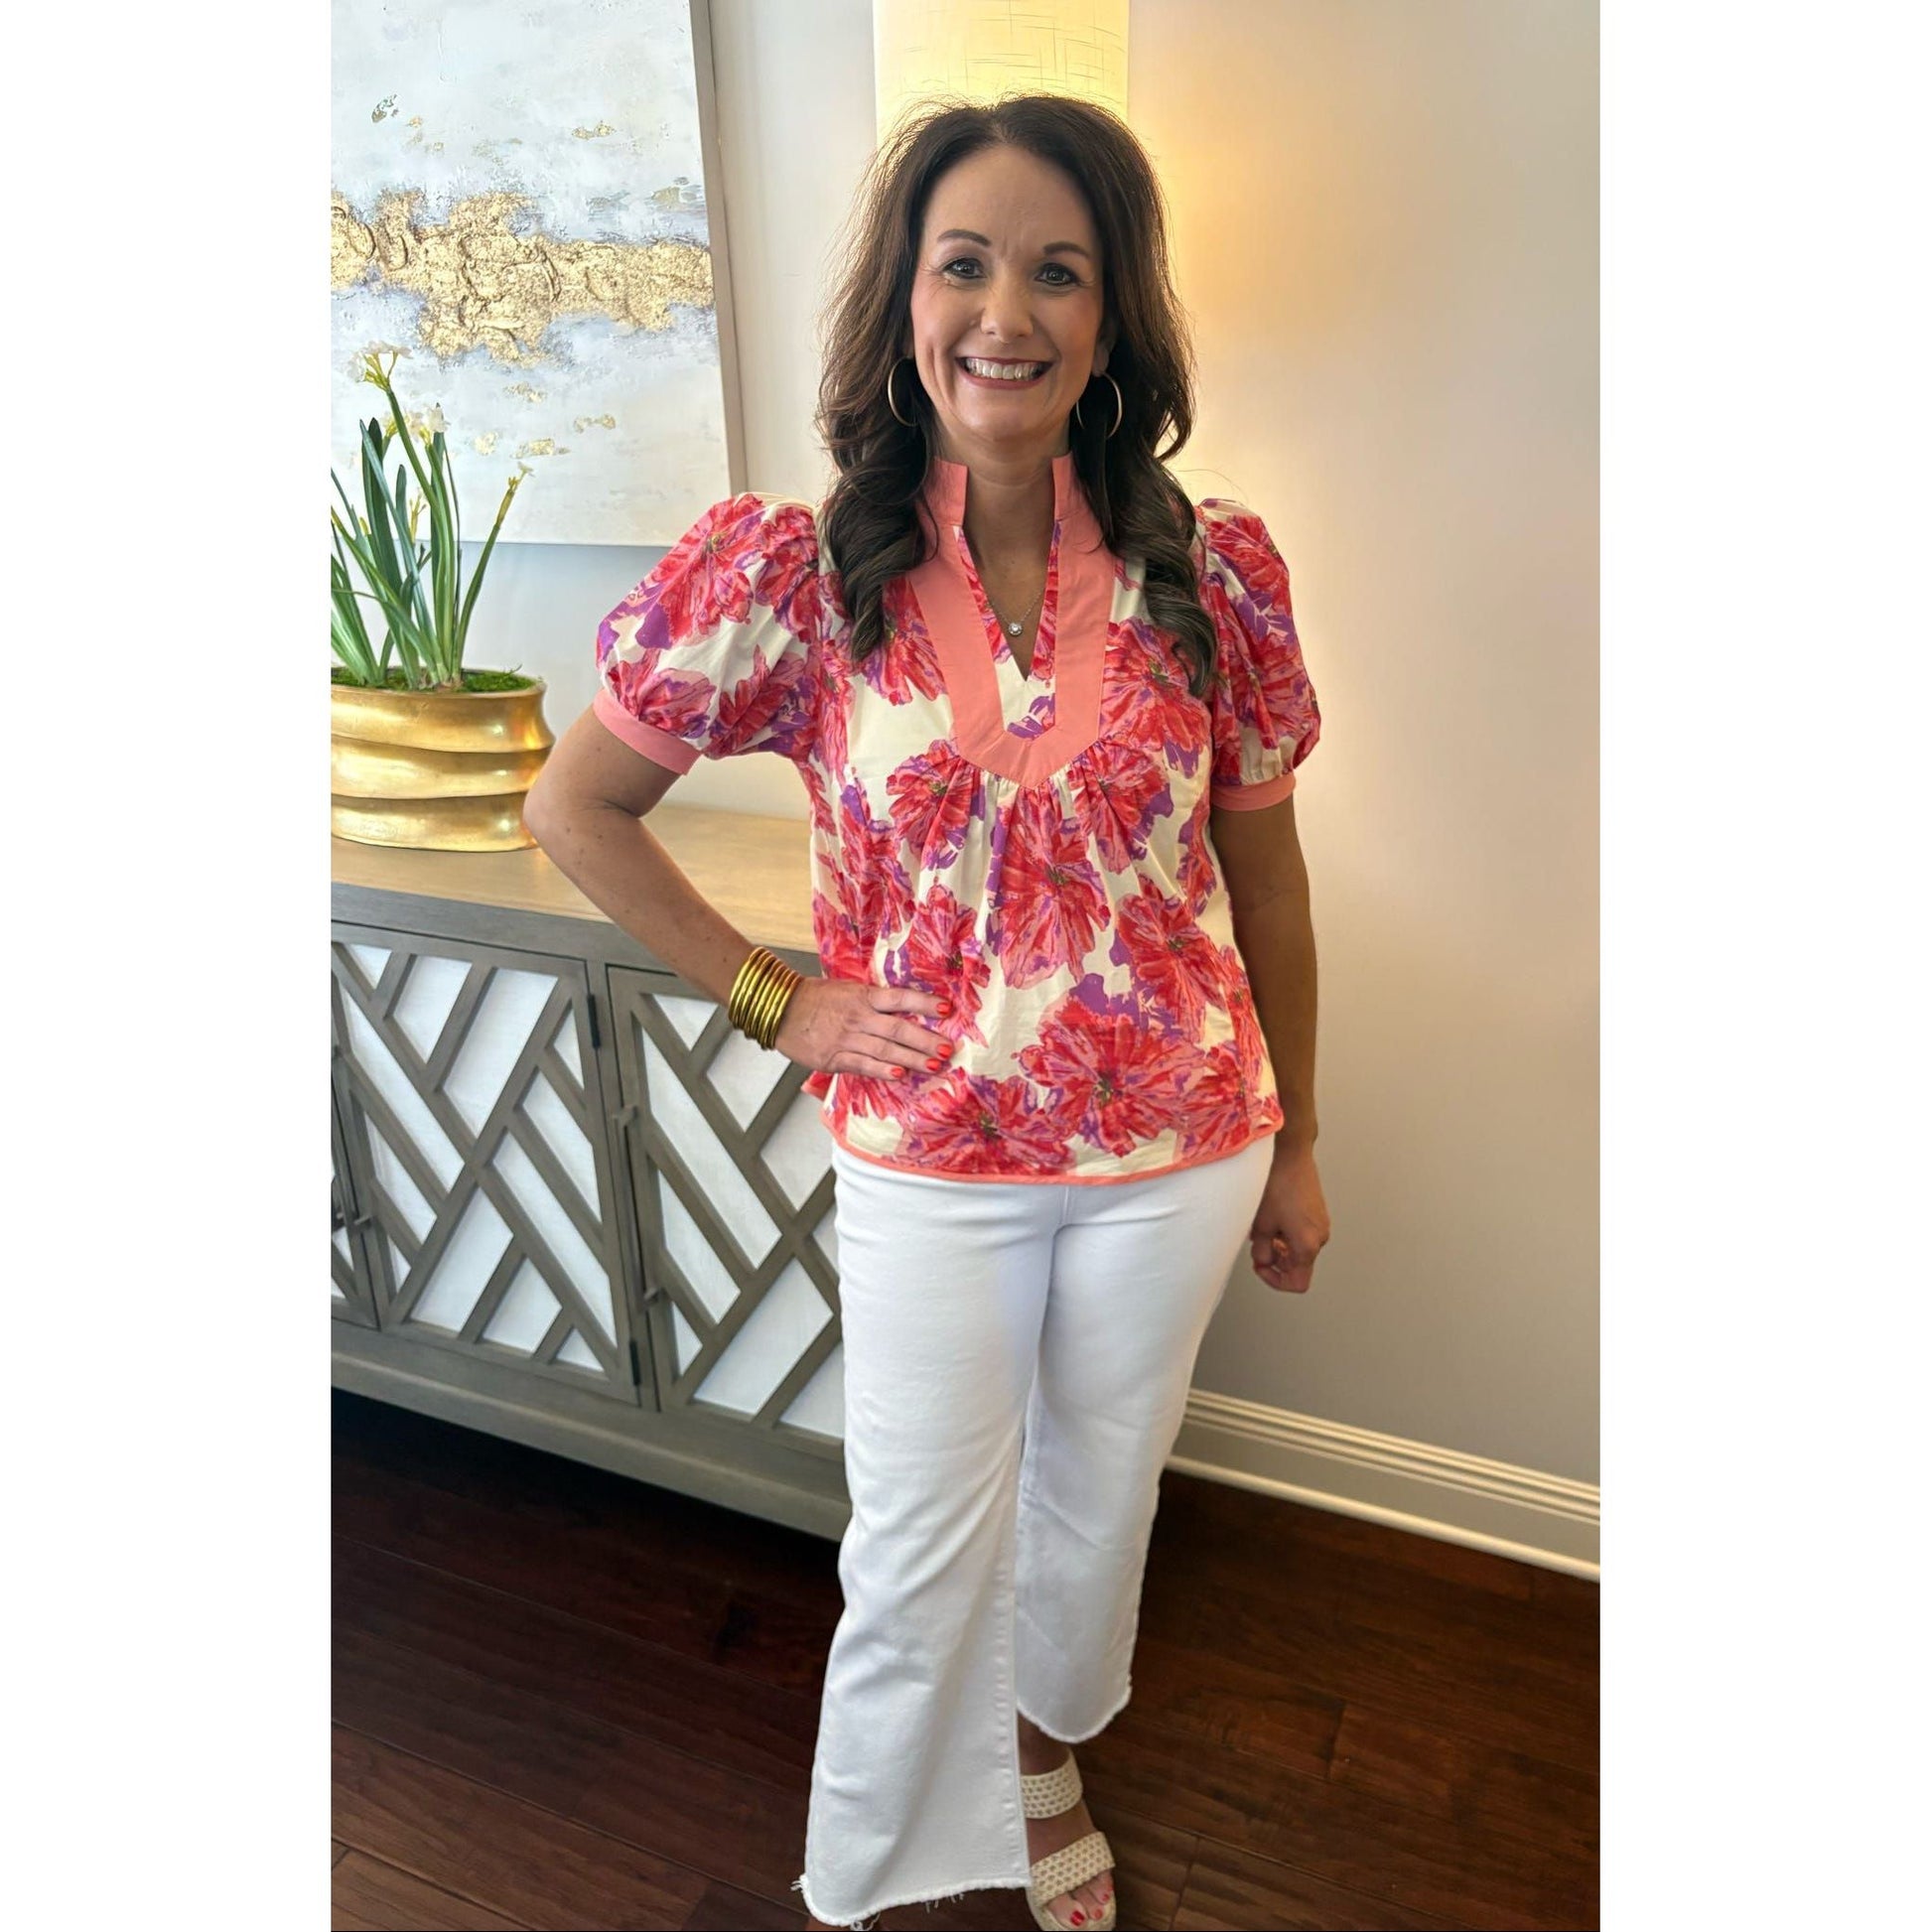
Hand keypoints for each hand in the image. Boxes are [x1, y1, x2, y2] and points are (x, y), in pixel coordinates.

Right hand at [774, 977, 953, 1081]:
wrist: (780, 1010)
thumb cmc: (816, 998)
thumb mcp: (847, 989)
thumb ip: (874, 999)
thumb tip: (904, 1006)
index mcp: (864, 996)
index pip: (900, 997)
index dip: (924, 1002)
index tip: (947, 1009)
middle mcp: (859, 1017)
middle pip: (898, 1028)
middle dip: (925, 1040)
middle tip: (948, 1048)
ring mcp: (847, 1038)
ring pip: (886, 1050)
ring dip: (912, 1059)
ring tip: (934, 1065)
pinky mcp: (835, 1058)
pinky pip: (863, 1065)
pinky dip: (882, 1070)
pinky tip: (900, 1075)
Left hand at [1249, 1141, 1329, 1293]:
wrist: (1290, 1155)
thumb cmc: (1277, 1184)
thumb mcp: (1261, 1224)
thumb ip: (1261, 1250)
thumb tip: (1263, 1259)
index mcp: (1308, 1245)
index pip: (1298, 1283)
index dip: (1276, 1281)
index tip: (1261, 1267)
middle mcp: (1320, 1236)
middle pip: (1299, 1265)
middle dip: (1276, 1260)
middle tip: (1258, 1247)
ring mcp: (1322, 1223)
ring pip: (1300, 1248)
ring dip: (1281, 1246)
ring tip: (1264, 1229)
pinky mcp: (1318, 1211)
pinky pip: (1304, 1233)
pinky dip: (1288, 1233)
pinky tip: (1273, 1218)